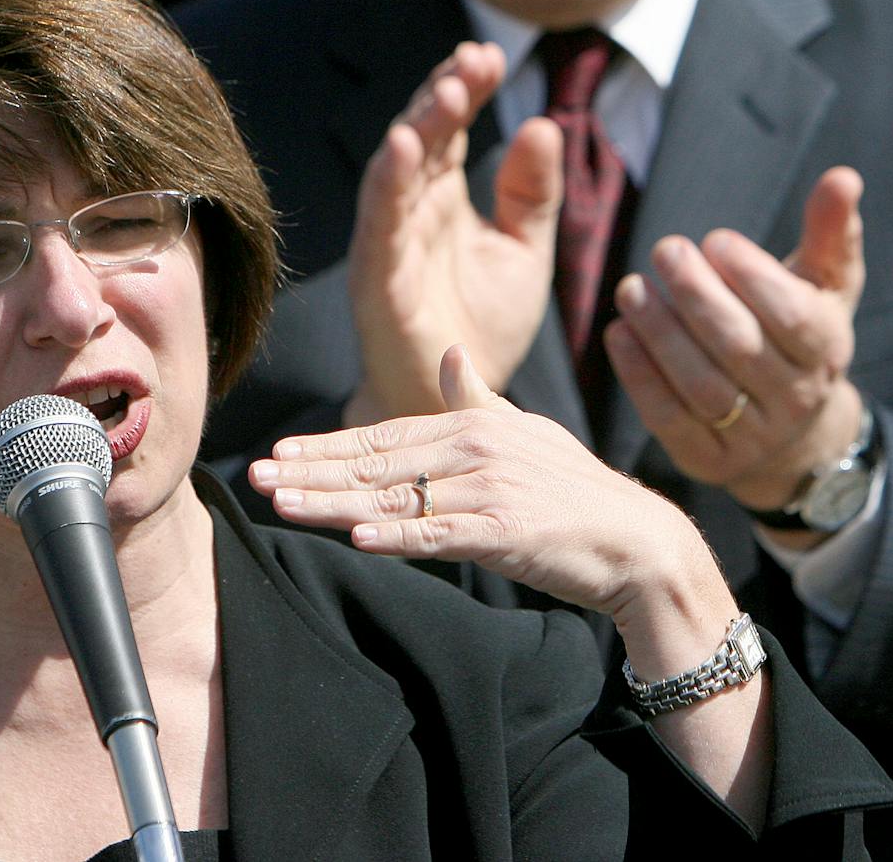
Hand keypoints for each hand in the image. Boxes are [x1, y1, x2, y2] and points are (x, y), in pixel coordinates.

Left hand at [253, 347, 770, 821]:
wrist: (635, 539)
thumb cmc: (573, 489)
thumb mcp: (523, 431)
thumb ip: (477, 397)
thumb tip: (447, 353)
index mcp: (472, 424)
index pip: (385, 436)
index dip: (329, 445)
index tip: (281, 453)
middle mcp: (474, 448)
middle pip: (377, 462)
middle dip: (313, 471)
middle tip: (257, 476)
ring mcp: (488, 488)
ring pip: (395, 496)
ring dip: (333, 502)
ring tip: (283, 503)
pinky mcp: (505, 529)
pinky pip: (440, 534)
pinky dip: (398, 537)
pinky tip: (357, 538)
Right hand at [345, 42, 561, 424]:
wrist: (456, 402)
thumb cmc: (483, 326)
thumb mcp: (524, 250)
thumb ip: (532, 193)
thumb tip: (543, 123)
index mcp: (442, 197)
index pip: (450, 128)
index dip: (466, 89)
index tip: (493, 56)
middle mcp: (410, 211)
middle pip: (420, 136)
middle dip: (443, 94)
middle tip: (474, 61)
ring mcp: (390, 242)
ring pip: (395, 169)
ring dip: (418, 125)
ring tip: (448, 88)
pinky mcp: (379, 280)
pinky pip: (379, 223)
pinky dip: (389, 182)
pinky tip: (408, 146)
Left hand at [604, 167, 866, 514]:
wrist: (793, 434)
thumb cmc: (799, 333)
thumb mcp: (823, 284)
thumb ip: (829, 231)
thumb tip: (843, 176)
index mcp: (828, 350)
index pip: (794, 317)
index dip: (752, 276)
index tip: (714, 239)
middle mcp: (795, 399)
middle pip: (741, 348)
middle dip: (697, 295)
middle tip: (665, 248)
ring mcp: (753, 438)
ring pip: (702, 386)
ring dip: (660, 333)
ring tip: (630, 288)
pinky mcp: (708, 461)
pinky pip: (669, 419)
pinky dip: (640, 376)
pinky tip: (619, 333)